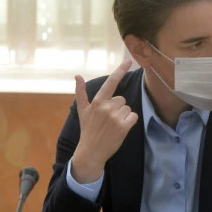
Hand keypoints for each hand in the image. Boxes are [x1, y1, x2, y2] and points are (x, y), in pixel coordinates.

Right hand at [72, 60, 137, 182]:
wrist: (91, 151)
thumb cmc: (88, 129)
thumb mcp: (82, 110)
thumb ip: (81, 92)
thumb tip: (77, 75)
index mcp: (97, 102)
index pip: (111, 83)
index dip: (120, 71)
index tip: (128, 60)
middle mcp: (106, 107)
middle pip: (122, 99)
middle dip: (117, 107)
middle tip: (108, 119)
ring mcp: (115, 117)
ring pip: (128, 108)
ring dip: (123, 115)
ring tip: (112, 124)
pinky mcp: (124, 126)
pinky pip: (134, 116)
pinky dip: (130, 122)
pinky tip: (120, 128)